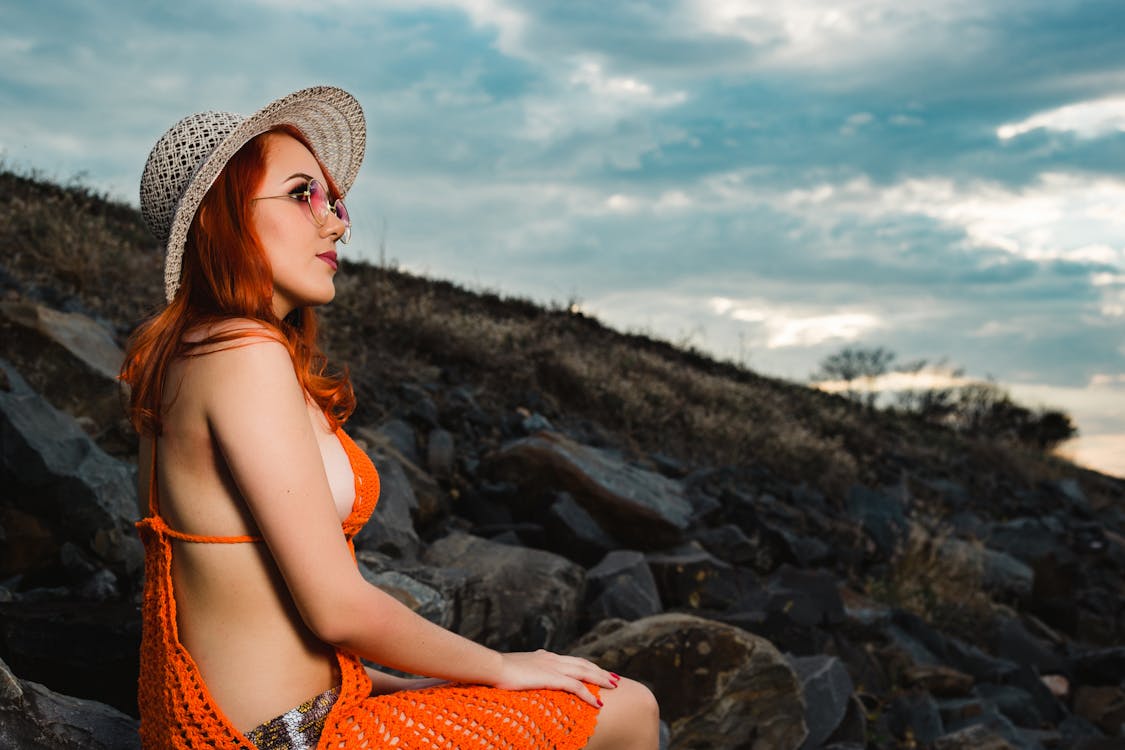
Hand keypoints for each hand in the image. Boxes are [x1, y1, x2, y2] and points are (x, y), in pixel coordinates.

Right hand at [494, 650, 619, 707]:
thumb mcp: (515, 670)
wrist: (493, 667)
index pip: (572, 660)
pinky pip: (577, 687)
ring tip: (614, 686)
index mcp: (544, 657)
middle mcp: (552, 659)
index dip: (587, 666)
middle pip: (583, 664)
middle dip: (600, 671)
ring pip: (585, 672)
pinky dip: (590, 695)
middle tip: (614, 678)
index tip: (598, 671)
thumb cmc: (498, 671)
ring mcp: (553, 667)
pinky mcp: (552, 677)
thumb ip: (525, 671)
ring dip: (601, 679)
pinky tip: (599, 704)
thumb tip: (524, 676)